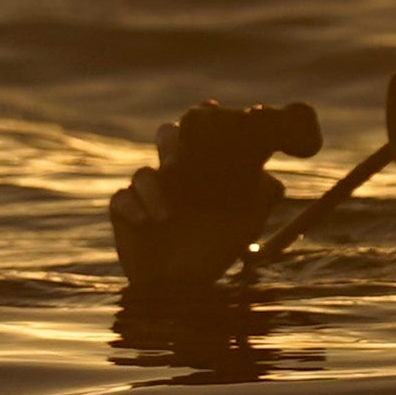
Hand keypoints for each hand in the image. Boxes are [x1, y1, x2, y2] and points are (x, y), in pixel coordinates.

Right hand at [109, 101, 317, 290]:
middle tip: (178, 162)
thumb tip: (274, 175)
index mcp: (200, 169)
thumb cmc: (215, 248)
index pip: (198, 133)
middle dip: (172, 141)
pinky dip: (133, 207)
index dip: (202, 116)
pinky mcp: (125, 212)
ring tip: (167, 215)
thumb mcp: (247, 221)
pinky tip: (146, 221)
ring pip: (143, 172)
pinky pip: (121, 199)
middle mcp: (173, 174)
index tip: (211, 107)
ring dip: (154, 188)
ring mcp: (147, 192)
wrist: (185, 286)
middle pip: (166, 136)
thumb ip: (263, 194)